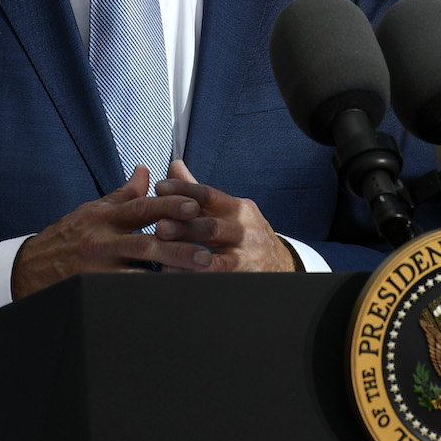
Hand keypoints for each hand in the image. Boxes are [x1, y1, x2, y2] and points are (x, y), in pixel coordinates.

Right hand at [11, 166, 212, 297]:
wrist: (25, 269)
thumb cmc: (65, 238)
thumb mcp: (91, 211)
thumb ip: (122, 195)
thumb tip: (145, 170)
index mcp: (104, 218)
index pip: (141, 207)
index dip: (168, 206)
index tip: (194, 206)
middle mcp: (102, 240)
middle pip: (145, 240)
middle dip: (177, 244)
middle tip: (206, 249)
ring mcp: (97, 267)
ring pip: (139, 268)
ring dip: (170, 271)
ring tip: (197, 273)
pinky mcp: (92, 288)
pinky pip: (126, 290)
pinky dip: (149, 291)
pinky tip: (171, 293)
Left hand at [151, 158, 296, 271]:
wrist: (282, 265)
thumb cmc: (245, 236)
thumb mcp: (228, 212)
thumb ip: (198, 192)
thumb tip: (174, 165)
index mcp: (238, 208)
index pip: (209, 195)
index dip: (184, 190)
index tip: (159, 188)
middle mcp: (245, 228)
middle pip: (211, 225)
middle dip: (184, 225)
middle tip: (159, 226)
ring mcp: (248, 252)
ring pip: (216, 252)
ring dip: (188, 250)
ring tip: (164, 252)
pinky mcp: (247, 274)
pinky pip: (218, 273)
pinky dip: (194, 274)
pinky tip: (175, 274)